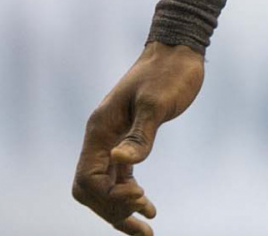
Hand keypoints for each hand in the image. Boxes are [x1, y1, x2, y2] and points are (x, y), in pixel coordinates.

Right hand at [73, 42, 204, 233]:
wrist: (180, 49)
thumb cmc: (169, 71)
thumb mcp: (156, 103)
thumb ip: (140, 136)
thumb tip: (120, 163)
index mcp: (101, 128)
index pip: (87, 178)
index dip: (108, 196)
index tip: (140, 195)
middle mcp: (102, 137)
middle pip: (92, 189)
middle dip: (113, 211)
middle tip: (145, 222)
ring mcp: (114, 139)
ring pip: (106, 186)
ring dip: (122, 210)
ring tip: (148, 230)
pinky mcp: (130, 139)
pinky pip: (120, 177)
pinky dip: (130, 195)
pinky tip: (149, 206)